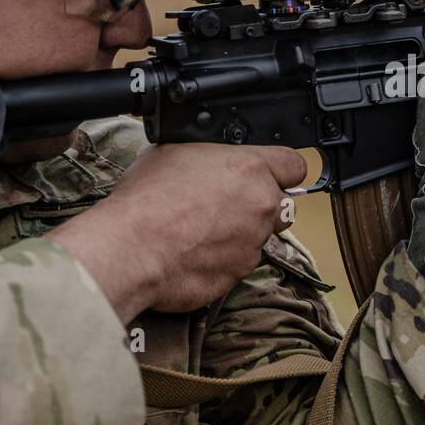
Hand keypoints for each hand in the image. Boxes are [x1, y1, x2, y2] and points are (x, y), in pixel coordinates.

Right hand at [47, 143, 306, 322]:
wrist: (130, 249)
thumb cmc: (147, 198)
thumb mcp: (176, 151)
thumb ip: (211, 155)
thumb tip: (214, 159)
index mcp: (252, 169)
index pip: (294, 165)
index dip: (280, 170)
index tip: (267, 175)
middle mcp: (262, 205)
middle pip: (277, 202)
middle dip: (256, 203)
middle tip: (222, 204)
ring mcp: (254, 243)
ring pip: (258, 235)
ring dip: (238, 232)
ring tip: (199, 229)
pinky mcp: (239, 274)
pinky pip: (238, 262)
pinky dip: (222, 258)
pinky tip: (193, 251)